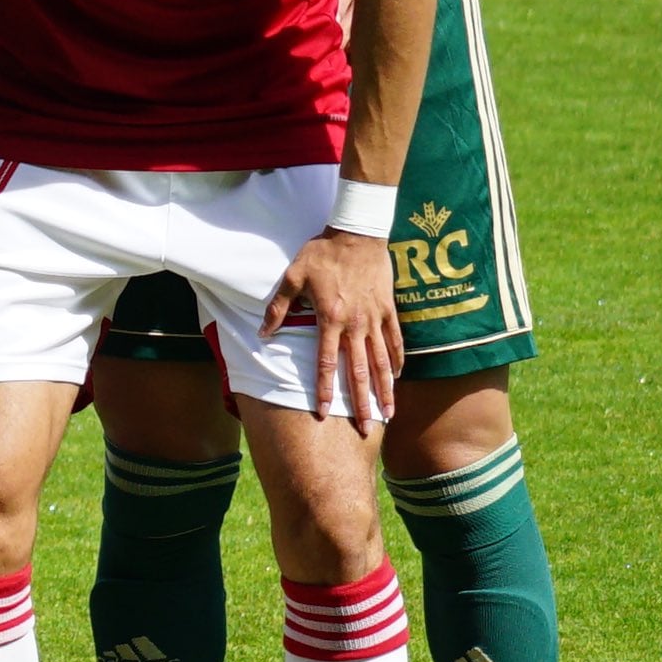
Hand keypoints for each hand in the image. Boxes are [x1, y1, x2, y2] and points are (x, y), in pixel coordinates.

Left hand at [264, 229, 400, 431]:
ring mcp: (375, 318)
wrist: (357, 233)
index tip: (324, 412)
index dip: (324, 390)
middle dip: (361, 402)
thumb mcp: (292, 277)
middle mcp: (355, 324)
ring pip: (381, 362)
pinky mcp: (388, 310)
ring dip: (384, 389)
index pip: (326, 363)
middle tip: (365, 428)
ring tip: (388, 414)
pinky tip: (397, 378)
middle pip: (358, 371)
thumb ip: (278, 308)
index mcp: (330, 319)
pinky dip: (396, 361)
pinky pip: (395, 341)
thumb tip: (264, 333)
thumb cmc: (321, 254)